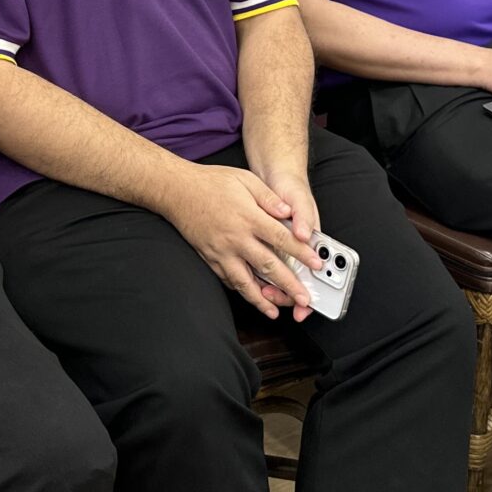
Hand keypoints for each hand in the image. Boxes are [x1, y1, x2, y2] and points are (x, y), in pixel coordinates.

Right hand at [167, 165, 324, 319]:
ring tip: (275, 311)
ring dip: (263, 299)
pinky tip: (250, 297)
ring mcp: (222, 251)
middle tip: (304, 299)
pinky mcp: (210, 258)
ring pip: (245, 281)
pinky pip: (227, 279)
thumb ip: (269, 197)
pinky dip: (240, 291)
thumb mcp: (245, 180)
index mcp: (249, 218)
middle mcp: (236, 239)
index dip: (302, 254)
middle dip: (289, 286)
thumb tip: (289, 212)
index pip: (282, 240)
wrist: (176, 190)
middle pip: (268, 267)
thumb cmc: (211, 182)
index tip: (315, 265)